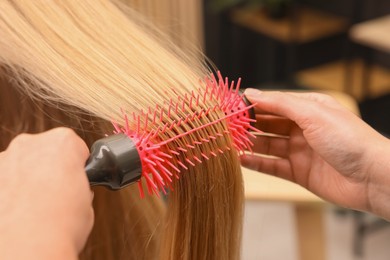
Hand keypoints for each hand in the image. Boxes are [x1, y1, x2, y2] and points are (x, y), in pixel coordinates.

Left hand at [0, 128, 92, 258]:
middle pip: (45, 150)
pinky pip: (4, 180)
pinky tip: (17, 211)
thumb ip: (78, 185)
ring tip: (35, 206)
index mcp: (62, 142)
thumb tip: (70, 191)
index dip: (78, 167)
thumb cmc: (61, 223)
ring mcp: (4, 159)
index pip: (75, 147)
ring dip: (27, 179)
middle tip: (56, 194)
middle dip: (50, 169)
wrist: (29, 246)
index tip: (76, 181)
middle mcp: (30, 143)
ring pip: (20, 164)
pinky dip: (9, 191)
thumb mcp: (87, 200)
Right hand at [241, 89, 389, 218]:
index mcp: (309, 109)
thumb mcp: (313, 113)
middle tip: (225, 125)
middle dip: (248, 124)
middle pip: (268, 124)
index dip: (252, 104)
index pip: (274, 103)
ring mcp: (300, 151)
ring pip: (268, 144)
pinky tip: (241, 158)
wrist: (372, 177)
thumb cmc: (349, 139)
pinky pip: (272, 165)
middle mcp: (303, 129)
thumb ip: (280, 103)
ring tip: (228, 141)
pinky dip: (256, 162)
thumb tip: (252, 93)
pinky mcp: (299, 172)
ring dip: (249, 143)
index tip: (231, 105)